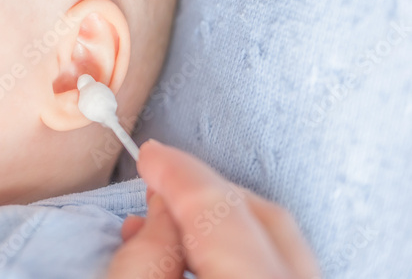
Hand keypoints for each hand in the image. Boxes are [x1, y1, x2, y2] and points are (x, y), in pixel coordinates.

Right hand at [108, 141, 319, 278]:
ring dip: (220, 217)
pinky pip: (275, 263)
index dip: (181, 177)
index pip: (223, 215)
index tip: (151, 155)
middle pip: (265, 219)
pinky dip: (236, 246)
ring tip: (173, 214)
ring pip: (275, 238)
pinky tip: (199, 247)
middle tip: (162, 178)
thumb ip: (144, 262)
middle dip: (208, 190)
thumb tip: (158, 216)